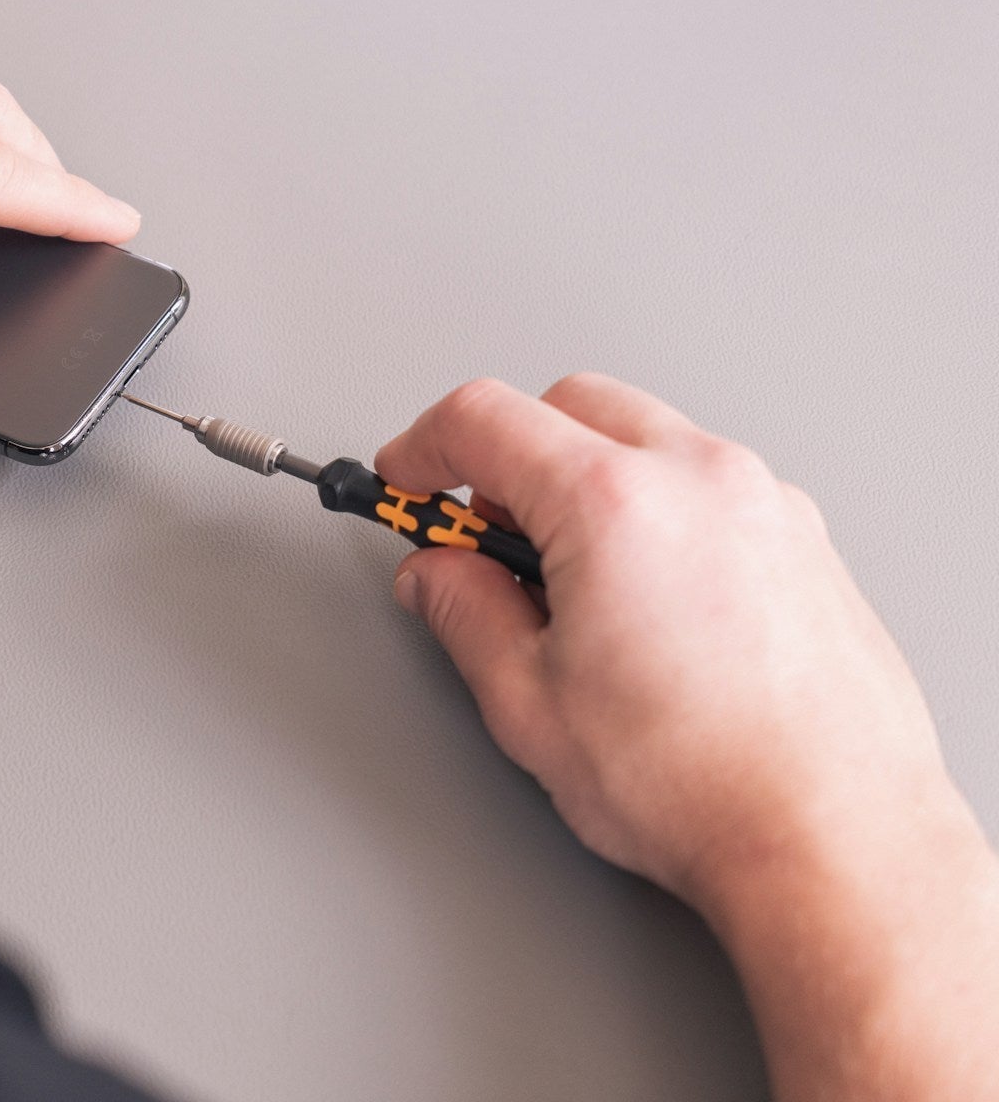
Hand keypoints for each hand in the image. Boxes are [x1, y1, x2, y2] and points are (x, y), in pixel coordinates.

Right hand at [377, 374, 998, 1099]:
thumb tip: (438, 576)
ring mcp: (764, 502)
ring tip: (565, 578)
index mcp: (612, 504)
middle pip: (569, 404)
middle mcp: (697, 478)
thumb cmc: (700, 784)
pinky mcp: (806, 540)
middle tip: (479, 538)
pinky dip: (654, 506)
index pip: (484, 418)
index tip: (407, 480)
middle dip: (507, 453)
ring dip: (585, 475)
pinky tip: (640, 594)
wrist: (834, 839)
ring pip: (645, 436)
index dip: (423, 446)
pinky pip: (706, 482)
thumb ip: (465, 613)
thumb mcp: (528, 703)